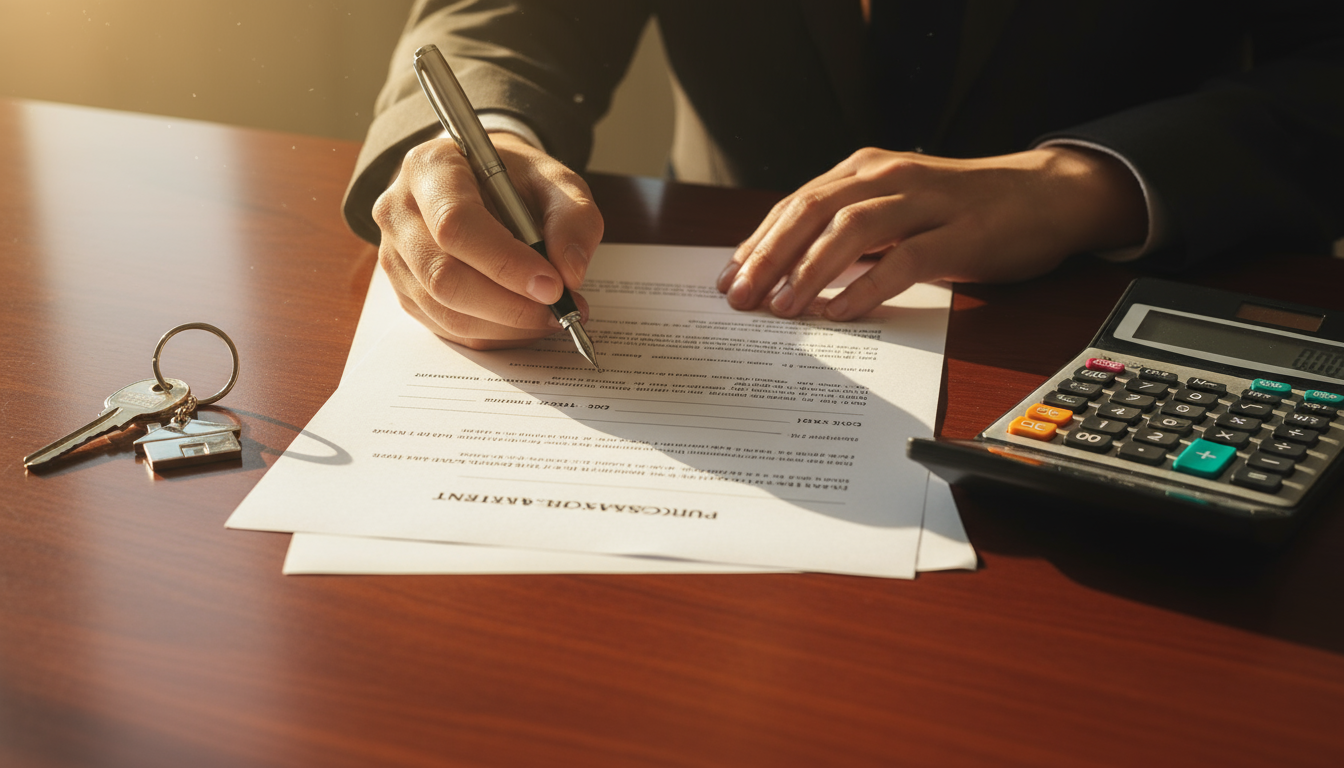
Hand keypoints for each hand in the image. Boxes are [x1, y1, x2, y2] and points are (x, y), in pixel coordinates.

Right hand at [372, 132, 603, 347]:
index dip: (505, 263)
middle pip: (444, 275)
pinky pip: (447, 328)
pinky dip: (494, 334)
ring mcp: (395, 256)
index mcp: (430, 169)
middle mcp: (399, 212)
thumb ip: (573, 218)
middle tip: (560, 310)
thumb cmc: (515, 180)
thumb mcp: (555, 181)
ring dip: (506, 325)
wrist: (481, 183)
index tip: (553, 286)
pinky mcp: (405, 291)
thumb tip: (570, 272)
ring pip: (445, 310)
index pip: (456, 224)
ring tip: (550, 317)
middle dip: (509, 305)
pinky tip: (525, 322)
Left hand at [717, 146, 1147, 319]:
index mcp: (866, 170)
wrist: (1045, 196)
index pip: (797, 204)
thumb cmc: (963, 210)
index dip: (758, 242)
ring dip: (809, 271)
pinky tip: (839, 311)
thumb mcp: (896, 210)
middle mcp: (889, 177)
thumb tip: (789, 273)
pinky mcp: (960, 233)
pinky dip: (866, 286)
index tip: (730, 279)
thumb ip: (849, 232)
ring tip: (782, 308)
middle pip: (812, 211)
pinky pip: (904, 260)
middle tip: (740, 298)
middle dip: (769, 257)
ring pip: (851, 230)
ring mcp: (926, 203)